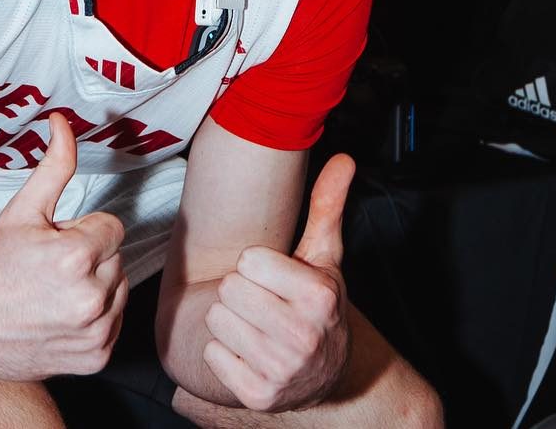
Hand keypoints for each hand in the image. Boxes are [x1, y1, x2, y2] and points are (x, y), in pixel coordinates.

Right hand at [0, 114, 127, 380]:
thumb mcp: (21, 211)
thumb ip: (53, 166)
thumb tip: (63, 123)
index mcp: (76, 256)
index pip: (111, 227)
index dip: (81, 230)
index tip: (53, 243)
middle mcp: (91, 298)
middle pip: (115, 257)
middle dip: (88, 257)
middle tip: (48, 268)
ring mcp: (95, 332)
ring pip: (119, 288)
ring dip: (96, 286)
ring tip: (54, 292)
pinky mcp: (96, 357)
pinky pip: (115, 322)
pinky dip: (95, 318)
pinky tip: (61, 315)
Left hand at [201, 154, 354, 411]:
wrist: (329, 374)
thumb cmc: (317, 305)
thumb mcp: (325, 257)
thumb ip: (327, 205)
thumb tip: (343, 159)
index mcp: (319, 297)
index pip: (248, 261)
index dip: (258, 266)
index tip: (277, 278)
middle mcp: (303, 336)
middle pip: (228, 289)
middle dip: (242, 292)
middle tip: (266, 303)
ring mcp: (281, 370)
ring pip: (216, 319)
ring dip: (231, 321)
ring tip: (259, 326)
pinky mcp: (258, 395)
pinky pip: (212, 354)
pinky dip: (225, 353)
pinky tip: (251, 353)